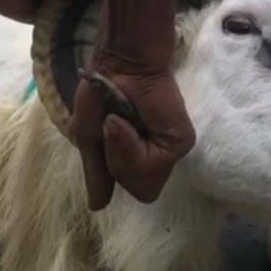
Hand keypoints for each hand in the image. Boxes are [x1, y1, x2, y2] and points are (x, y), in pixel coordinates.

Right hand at [70, 51, 195, 210]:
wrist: (117, 63)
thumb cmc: (101, 92)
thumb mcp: (89, 138)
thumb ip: (97, 174)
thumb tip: (97, 207)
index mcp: (142, 156)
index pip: (135, 188)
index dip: (115, 171)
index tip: (107, 139)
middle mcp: (161, 156)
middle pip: (142, 190)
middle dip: (118, 165)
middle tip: (114, 128)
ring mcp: (172, 149)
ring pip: (144, 182)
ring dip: (121, 154)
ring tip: (120, 121)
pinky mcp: (181, 140)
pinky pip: (149, 164)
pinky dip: (129, 145)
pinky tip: (126, 120)